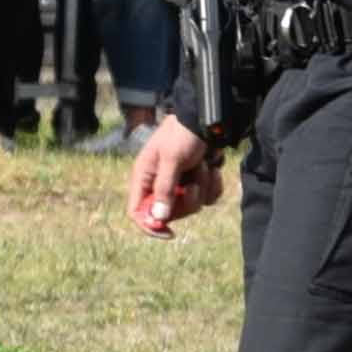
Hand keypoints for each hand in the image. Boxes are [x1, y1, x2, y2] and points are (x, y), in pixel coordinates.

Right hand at [128, 114, 220, 233]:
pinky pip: (207, 198)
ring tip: (204, 166)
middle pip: (168, 213)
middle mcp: (159, 184)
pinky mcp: (198, 182)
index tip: (169, 232)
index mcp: (144, 177)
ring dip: (202, 188)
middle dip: (186, 201)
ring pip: (191, 205)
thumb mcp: (172, 159)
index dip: (150, 225)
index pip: (137, 211)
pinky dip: (213, 185)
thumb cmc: (183, 134)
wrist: (208, 120)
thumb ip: (164, 188)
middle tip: (194, 185)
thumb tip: (159, 217)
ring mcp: (180, 184)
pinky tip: (214, 168)